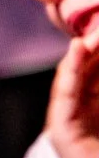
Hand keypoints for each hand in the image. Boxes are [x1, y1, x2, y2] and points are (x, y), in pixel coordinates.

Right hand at [47, 35, 98, 157]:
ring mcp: (71, 117)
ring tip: (92, 28)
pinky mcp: (61, 129)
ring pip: (76, 75)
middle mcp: (86, 107)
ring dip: (84, 50)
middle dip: (97, 43)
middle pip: (90, 66)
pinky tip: (76, 51)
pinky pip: (64, 94)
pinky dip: (69, 72)